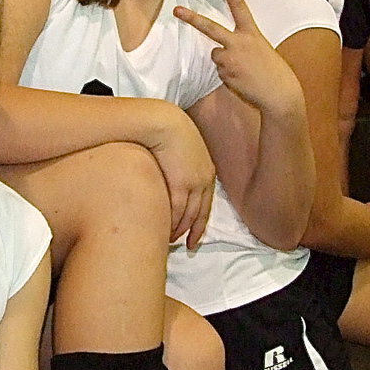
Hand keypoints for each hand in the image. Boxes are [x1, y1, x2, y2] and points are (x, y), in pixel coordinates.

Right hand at [146, 106, 215, 248]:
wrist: (162, 122)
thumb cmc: (166, 132)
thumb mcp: (181, 149)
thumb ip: (181, 165)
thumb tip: (173, 175)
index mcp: (207, 171)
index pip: (207, 203)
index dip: (202, 221)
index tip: (196, 235)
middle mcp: (204, 180)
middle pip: (201, 213)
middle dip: (194, 231)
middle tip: (188, 246)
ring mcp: (194, 183)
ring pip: (189, 216)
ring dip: (180, 230)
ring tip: (170, 242)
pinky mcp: (181, 185)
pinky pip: (177, 212)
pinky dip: (172, 224)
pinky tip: (164, 232)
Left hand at [174, 0, 302, 117]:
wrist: (280, 93)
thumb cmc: (273, 72)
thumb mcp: (261, 50)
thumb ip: (242, 45)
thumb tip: (219, 52)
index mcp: (252, 34)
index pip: (240, 7)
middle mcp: (239, 42)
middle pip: (210, 28)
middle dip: (191, 18)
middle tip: (176, 10)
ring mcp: (230, 58)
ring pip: (216, 56)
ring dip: (225, 63)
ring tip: (244, 71)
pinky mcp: (226, 73)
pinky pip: (220, 72)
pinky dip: (229, 76)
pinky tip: (243, 80)